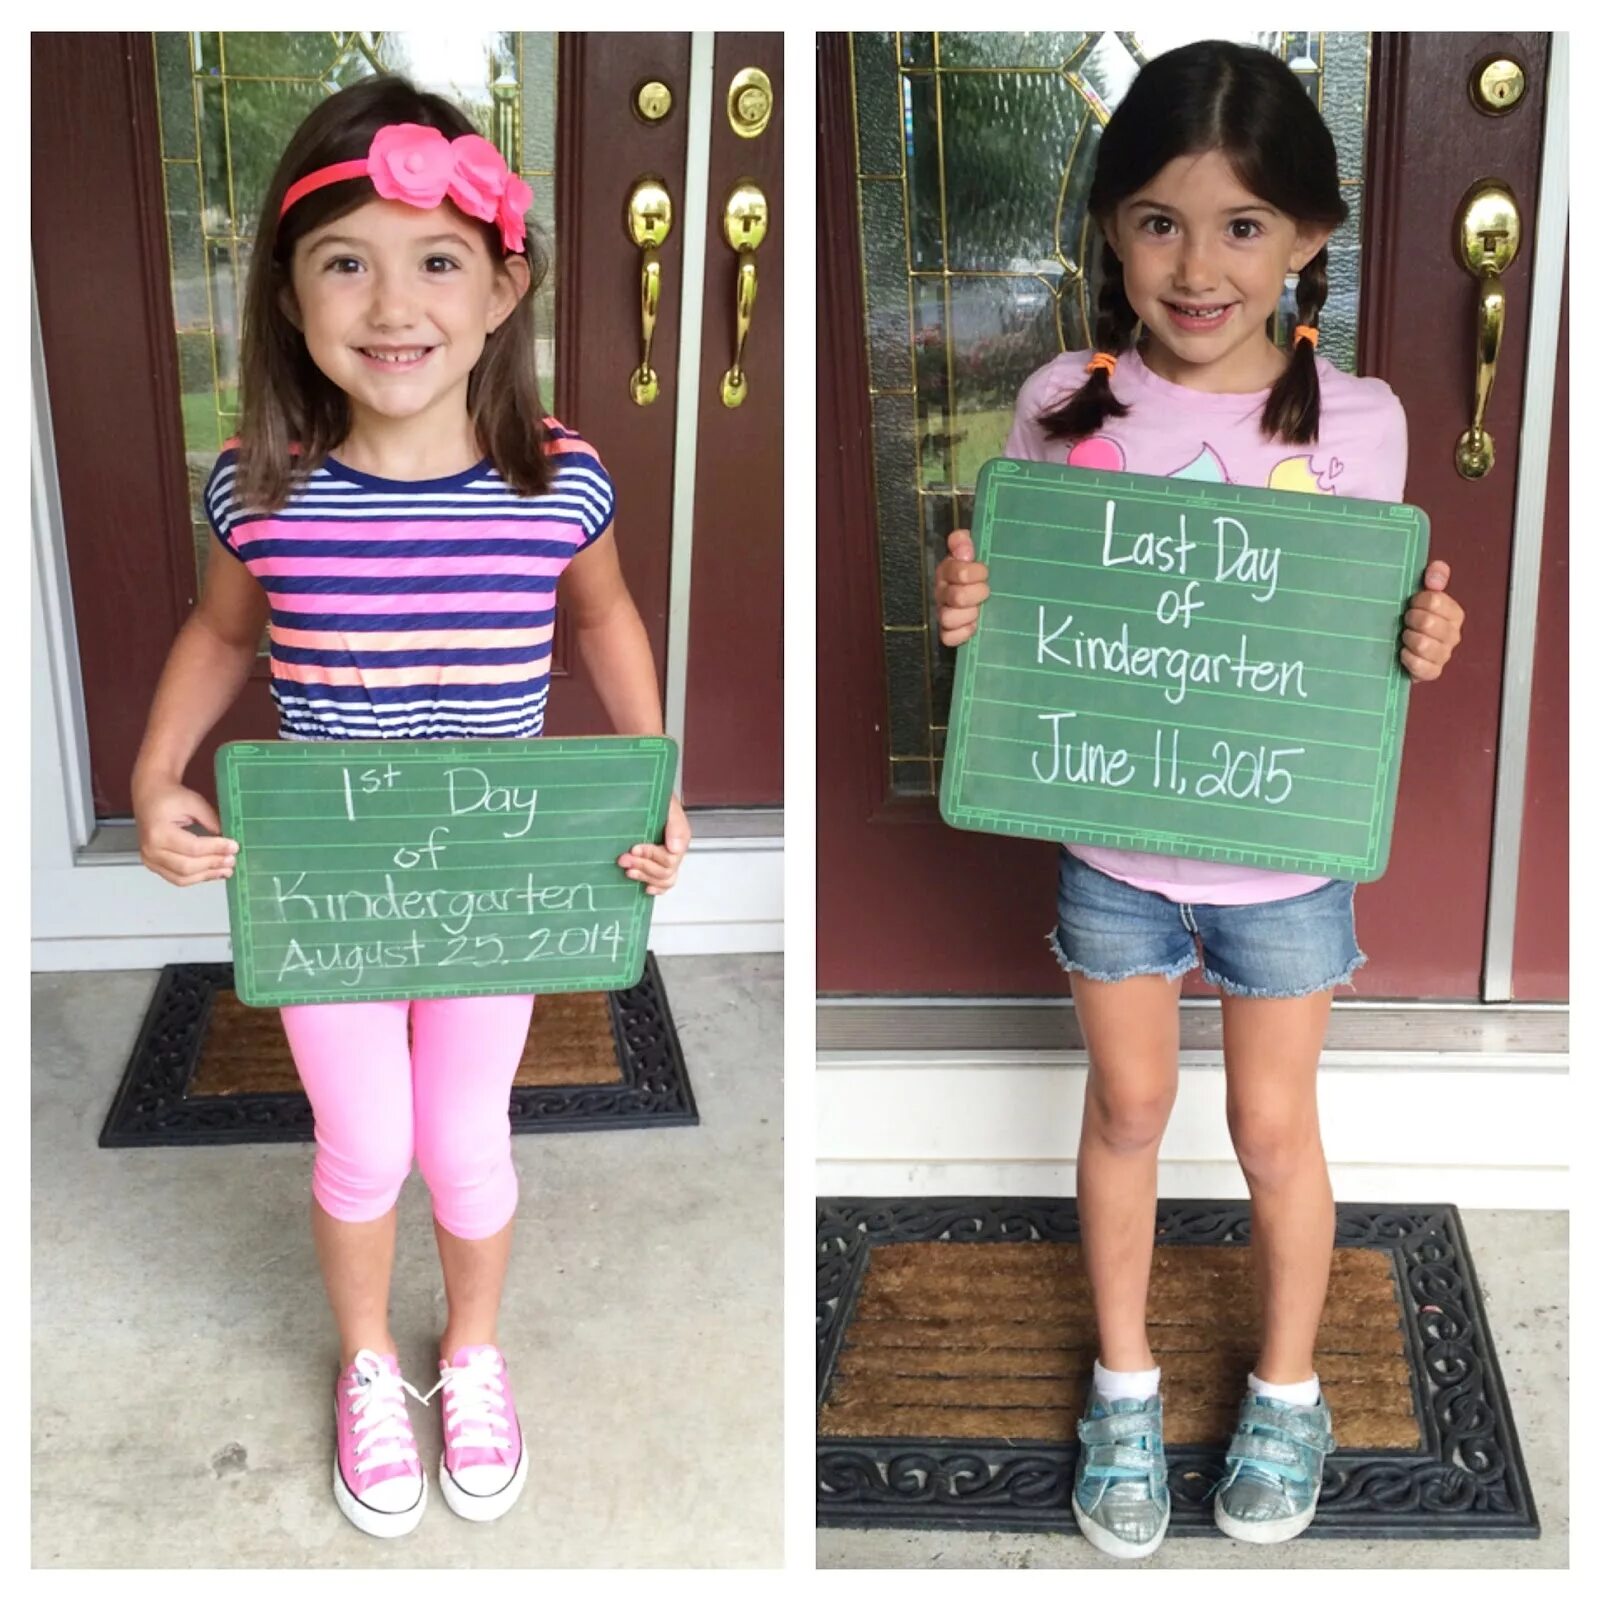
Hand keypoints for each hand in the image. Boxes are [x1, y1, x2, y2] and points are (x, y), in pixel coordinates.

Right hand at [133, 779, 237, 886]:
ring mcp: (150, 860)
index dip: (216, 849)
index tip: (234, 846)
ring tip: (226, 870)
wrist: (150, 797)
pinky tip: (212, 873)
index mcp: (158, 832)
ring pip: (182, 878)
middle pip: (187, 866)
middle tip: (232, 860)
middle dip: (213, 864)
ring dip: (207, 875)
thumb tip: (228, 842)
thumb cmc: (169, 798)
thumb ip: (211, 822)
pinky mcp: (154, 866)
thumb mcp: (194, 802)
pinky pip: (177, 878)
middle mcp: (150, 850)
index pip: (192, 847)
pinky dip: (197, 878)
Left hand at [619, 794, 690, 895]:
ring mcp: (666, 858)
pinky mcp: (657, 863)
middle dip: (643, 865)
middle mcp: (674, 850)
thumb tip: (675, 848)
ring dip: (645, 877)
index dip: (652, 855)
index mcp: (678, 836)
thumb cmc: (654, 796)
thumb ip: (674, 823)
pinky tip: (645, 888)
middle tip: (623, 859)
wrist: (643, 793)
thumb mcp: (667, 803)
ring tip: (628, 871)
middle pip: (665, 870)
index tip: (634, 848)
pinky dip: (656, 888)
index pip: (670, 856)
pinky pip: (664, 884)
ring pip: (664, 879)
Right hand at [933, 529, 990, 645]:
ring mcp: (943, 613)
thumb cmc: (975, 571)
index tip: (985, 573)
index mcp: (947, 571)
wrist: (978, 591)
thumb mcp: (970, 551)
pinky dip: (963, 632)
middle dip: (977, 594)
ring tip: (978, 609)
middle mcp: (941, 592)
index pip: (957, 572)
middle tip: (985, 592)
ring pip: (948, 618)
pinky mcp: (947, 632)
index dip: (975, 573)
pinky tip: (974, 624)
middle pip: (956, 597)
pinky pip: (948, 637)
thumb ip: (962, 542)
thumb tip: (964, 551)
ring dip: (968, 614)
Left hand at [1401, 560, 1463, 681]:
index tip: (1410, 604)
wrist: (1398, 648)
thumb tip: (1434, 579)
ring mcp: (1444, 655)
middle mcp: (1453, 634)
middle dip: (1409, 620)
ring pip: (1423, 644)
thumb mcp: (1422, 591)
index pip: (1434, 600)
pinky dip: (1407, 658)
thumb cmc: (1411, 617)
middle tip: (1405, 622)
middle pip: (1427, 622)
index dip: (1416, 601)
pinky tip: (1403, 653)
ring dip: (1407, 639)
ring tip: (1404, 637)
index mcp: (1454, 613)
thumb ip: (1435, 575)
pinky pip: (1420, 666)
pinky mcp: (1433, 672)